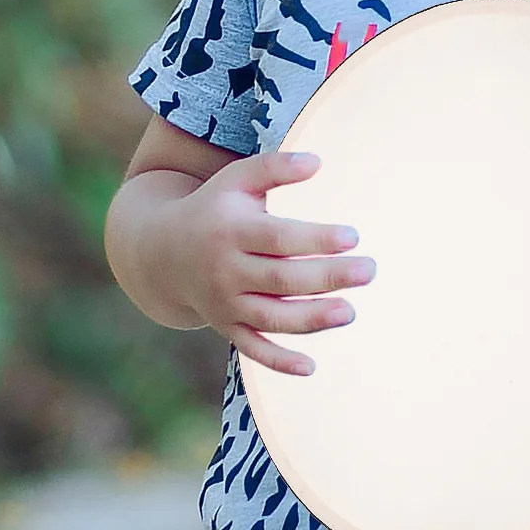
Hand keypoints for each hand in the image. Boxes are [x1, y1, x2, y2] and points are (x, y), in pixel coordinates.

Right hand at [160, 149, 374, 377]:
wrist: (160, 250)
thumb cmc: (214, 207)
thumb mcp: (237, 179)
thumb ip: (274, 167)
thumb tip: (317, 161)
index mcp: (231, 231)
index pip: (279, 238)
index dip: (316, 238)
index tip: (353, 236)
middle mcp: (226, 270)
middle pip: (282, 278)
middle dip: (328, 277)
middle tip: (370, 270)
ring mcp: (225, 303)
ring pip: (271, 317)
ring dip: (311, 319)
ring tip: (350, 312)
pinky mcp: (226, 327)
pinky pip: (252, 348)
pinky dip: (278, 362)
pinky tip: (311, 368)